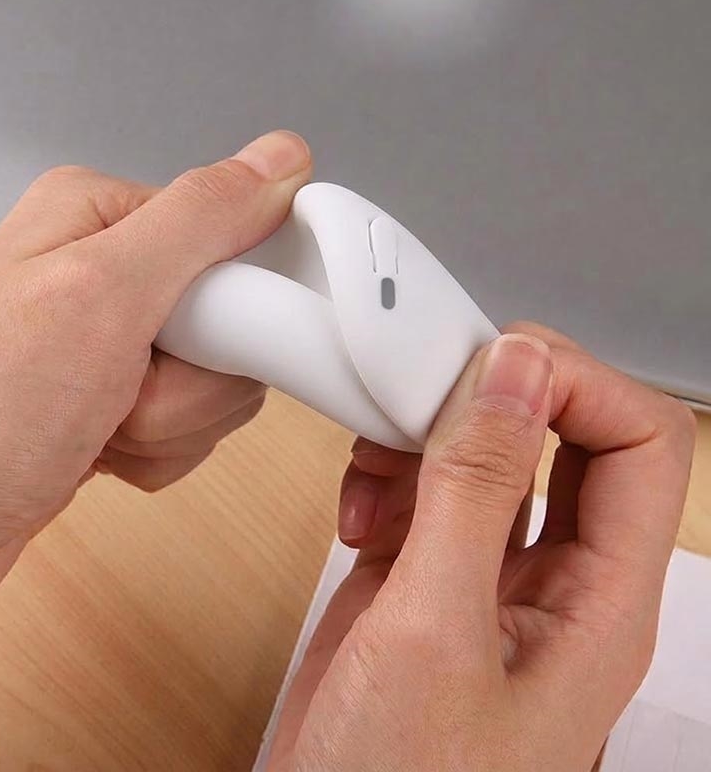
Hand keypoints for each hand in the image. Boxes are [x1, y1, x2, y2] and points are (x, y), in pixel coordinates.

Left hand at [0, 130, 311, 624]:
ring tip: (102, 423)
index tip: (190, 340)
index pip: (235, 240)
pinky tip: (103, 449)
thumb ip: (200, 220)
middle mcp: (108, 273)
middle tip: (124, 390)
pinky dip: (159, 450)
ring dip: (172, 423)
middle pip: (233, 323)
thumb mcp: (100, 295)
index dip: (231, 305)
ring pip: (219, 383)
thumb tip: (278, 158)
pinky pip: (194, 423)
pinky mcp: (124, 397)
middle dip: (191, 382)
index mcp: (102, 218)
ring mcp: (118, 341)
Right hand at [268, 324, 695, 770]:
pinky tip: (357, 515)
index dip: (578, 386)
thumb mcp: (435, 630)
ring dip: (426, 439)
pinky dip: (386, 477)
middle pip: (564, 434)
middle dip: (495, 398)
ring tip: (374, 474)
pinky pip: (422, 487)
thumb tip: (513, 371)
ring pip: (484, 454)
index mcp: (597, 599)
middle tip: (427, 395)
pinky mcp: (422, 573)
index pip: (641, 443)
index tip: (492, 370)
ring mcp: (483, 572)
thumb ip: (476, 493)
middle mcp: (552, 577)